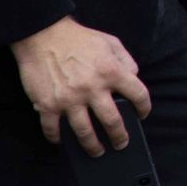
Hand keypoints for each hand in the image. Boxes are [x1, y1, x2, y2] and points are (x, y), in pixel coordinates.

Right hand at [11, 16, 149, 155]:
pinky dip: (58, 139)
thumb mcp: (110, 42)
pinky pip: (53, 130)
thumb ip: (126, 60)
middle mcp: (93, 88)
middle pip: (112, 121)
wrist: (42, 33)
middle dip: (119, 137)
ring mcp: (69, 99)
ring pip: (85, 132)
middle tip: (121, 144)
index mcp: (111, 71)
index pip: (138, 94)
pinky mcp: (48, 105)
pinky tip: (62, 141)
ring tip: (97, 152)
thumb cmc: (78, 38)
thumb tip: (134, 78)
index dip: (144, 107)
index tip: (142, 115)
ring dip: (92, 146)